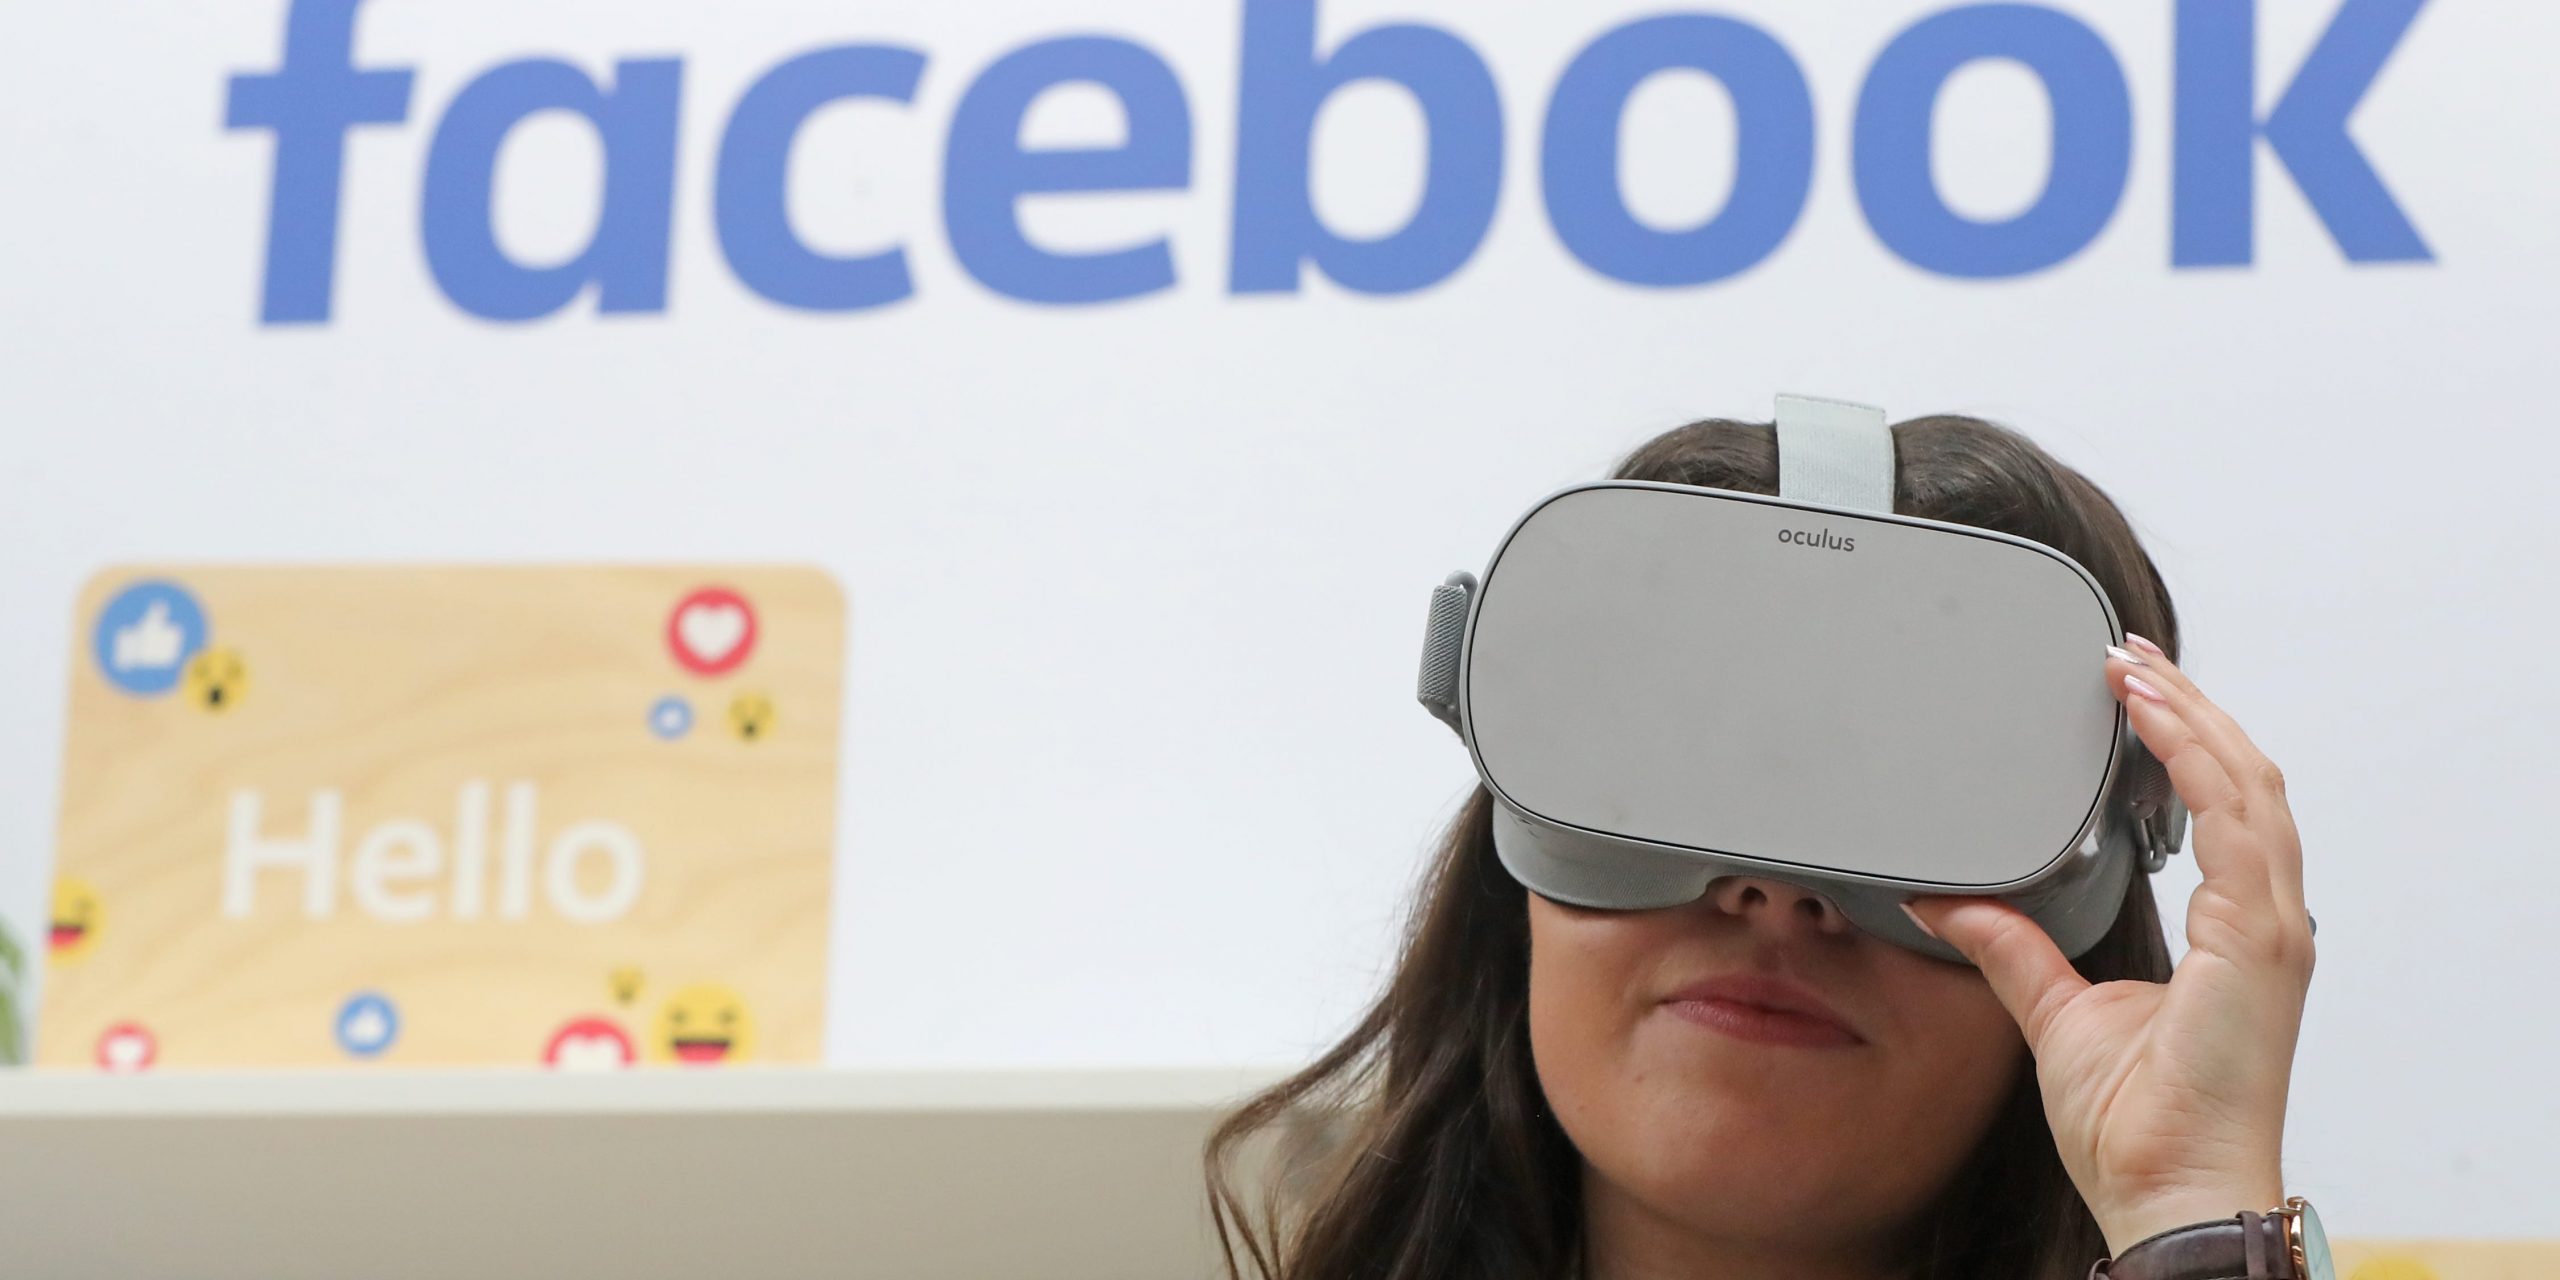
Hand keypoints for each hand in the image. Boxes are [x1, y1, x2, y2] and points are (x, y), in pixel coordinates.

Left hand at [1901, 634, 2313, 1254]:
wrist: (2167, 1188)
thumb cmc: (2138, 1124)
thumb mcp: (2055, 1011)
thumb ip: (2011, 949)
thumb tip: (1950, 901)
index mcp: (2233, 932)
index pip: (2220, 808)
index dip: (2184, 742)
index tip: (2131, 692)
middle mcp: (2264, 922)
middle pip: (2243, 779)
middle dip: (2190, 708)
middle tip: (2125, 655)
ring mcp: (2271, 930)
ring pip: (2250, 786)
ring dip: (2193, 718)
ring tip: (2134, 670)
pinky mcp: (2261, 943)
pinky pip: (2239, 828)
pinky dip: (2199, 762)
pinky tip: (2156, 721)